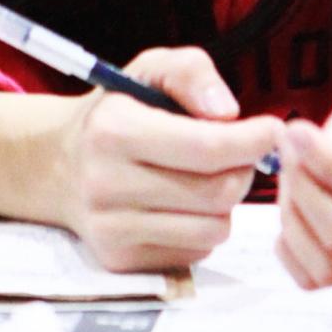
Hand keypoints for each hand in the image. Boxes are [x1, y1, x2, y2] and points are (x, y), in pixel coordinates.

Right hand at [0, 52, 277, 272]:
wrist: (59, 166)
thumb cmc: (118, 111)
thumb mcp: (149, 69)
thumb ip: (192, 73)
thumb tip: (228, 113)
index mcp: (114, 132)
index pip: (206, 148)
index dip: (252, 141)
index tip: (273, 129)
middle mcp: (106, 186)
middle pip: (217, 194)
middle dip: (243, 171)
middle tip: (240, 154)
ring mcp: (111, 231)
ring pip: (212, 230)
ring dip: (225, 204)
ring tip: (207, 178)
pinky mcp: (120, 263)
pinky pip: (194, 253)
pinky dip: (202, 229)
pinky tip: (183, 205)